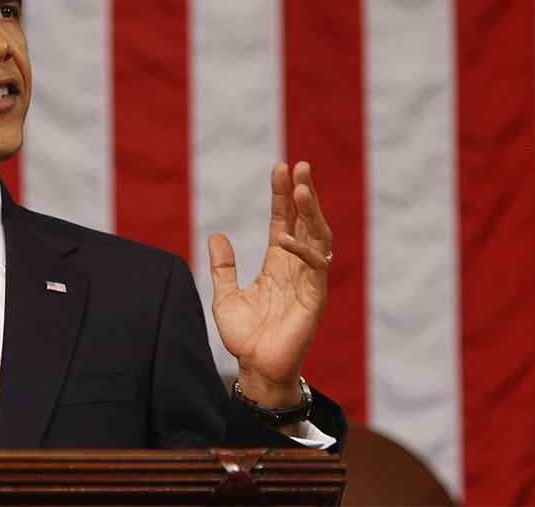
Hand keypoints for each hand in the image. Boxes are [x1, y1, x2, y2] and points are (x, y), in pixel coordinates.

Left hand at [208, 161, 331, 407]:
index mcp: (278, 264)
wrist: (255, 369)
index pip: (284, 221)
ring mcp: (308, 282)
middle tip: (299, 165)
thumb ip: (223, 266)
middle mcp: (296, 268)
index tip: (281, 167)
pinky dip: (304, 252)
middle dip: (303, 193)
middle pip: (305, 222)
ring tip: (302, 188)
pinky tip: (288, 239)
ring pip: (318, 239)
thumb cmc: (245, 337)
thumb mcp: (225, 295)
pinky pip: (315, 269)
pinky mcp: (314, 300)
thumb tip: (215, 235)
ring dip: (311, 213)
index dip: (282, 195)